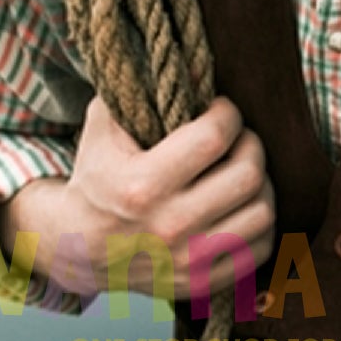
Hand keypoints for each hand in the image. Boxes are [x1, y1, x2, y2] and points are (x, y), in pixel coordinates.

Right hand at [0, 94, 275, 300]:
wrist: (77, 246)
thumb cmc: (97, 175)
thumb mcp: (102, 127)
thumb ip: (136, 89)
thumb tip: (186, 57)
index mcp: (142, 186)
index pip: (214, 137)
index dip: (228, 113)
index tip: (221, 110)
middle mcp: (168, 228)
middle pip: (247, 174)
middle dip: (251, 145)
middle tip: (239, 138)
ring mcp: (188, 261)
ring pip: (263, 212)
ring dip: (261, 184)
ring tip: (243, 170)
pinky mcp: (202, 283)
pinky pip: (261, 249)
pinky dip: (261, 223)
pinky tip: (242, 205)